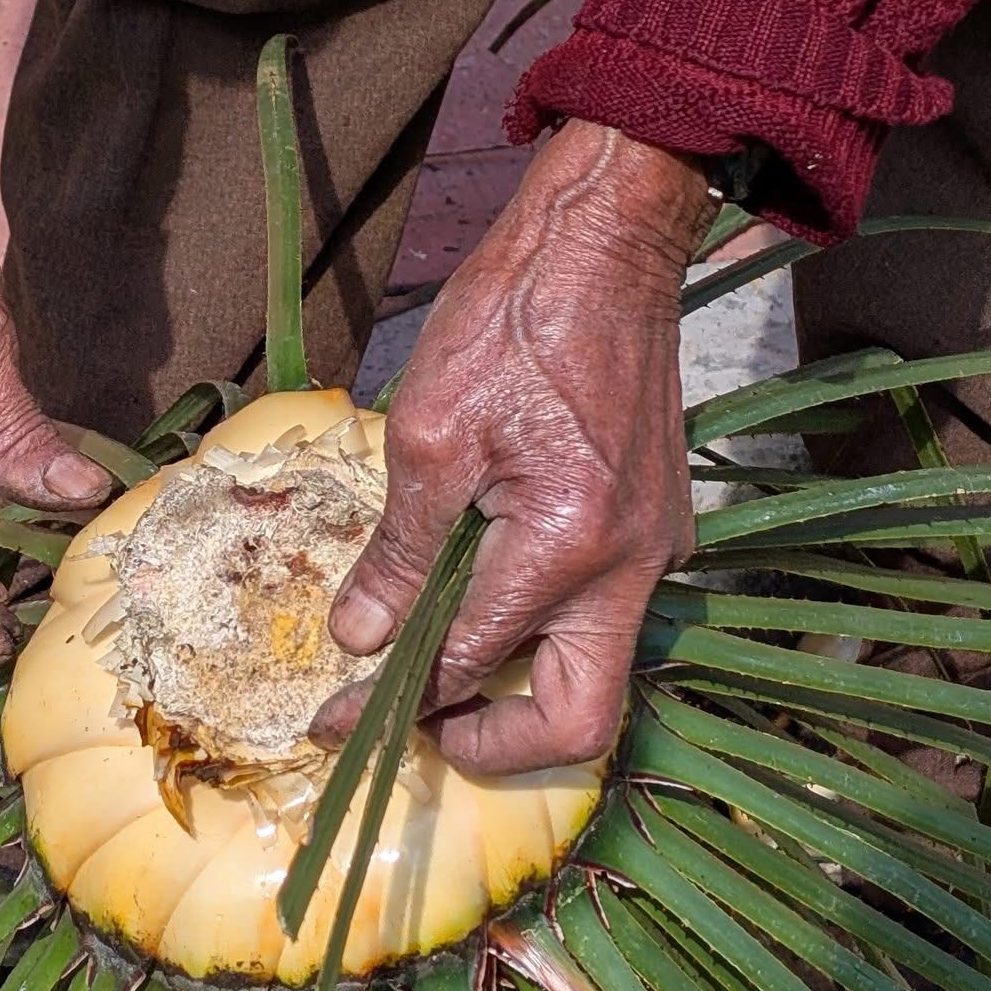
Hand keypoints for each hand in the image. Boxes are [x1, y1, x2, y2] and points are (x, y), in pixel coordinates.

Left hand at [311, 122, 714, 774]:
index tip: (334, 720)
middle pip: (578, 719)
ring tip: (430, 662)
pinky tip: (474, 591)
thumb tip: (360, 637)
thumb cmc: (512, 319)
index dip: (393, 705)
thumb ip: (401, 550)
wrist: (604, 248)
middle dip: (490, 742)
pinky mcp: (656, 526)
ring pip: (592, 671)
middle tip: (414, 724)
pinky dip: (536, 628)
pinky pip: (599, 613)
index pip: (469, 665)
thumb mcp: (427, 434)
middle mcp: (631, 567)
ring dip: (513, 686)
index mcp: (566, 546)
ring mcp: (655, 549)